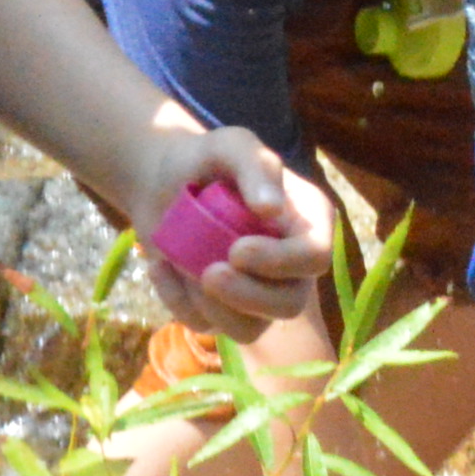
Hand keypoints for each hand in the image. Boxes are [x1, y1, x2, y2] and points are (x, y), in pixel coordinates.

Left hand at [122, 127, 332, 332]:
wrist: (162, 181)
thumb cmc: (207, 158)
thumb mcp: (231, 146)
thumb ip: (257, 167)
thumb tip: (272, 210)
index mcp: (307, 222)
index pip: (315, 257)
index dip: (281, 262)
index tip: (237, 249)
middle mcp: (290, 264)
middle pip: (290, 304)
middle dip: (248, 296)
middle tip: (208, 274)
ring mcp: (256, 292)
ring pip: (251, 329)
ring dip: (212, 307)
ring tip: (179, 265)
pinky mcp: (220, 309)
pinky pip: (206, 326)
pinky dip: (177, 301)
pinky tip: (160, 266)